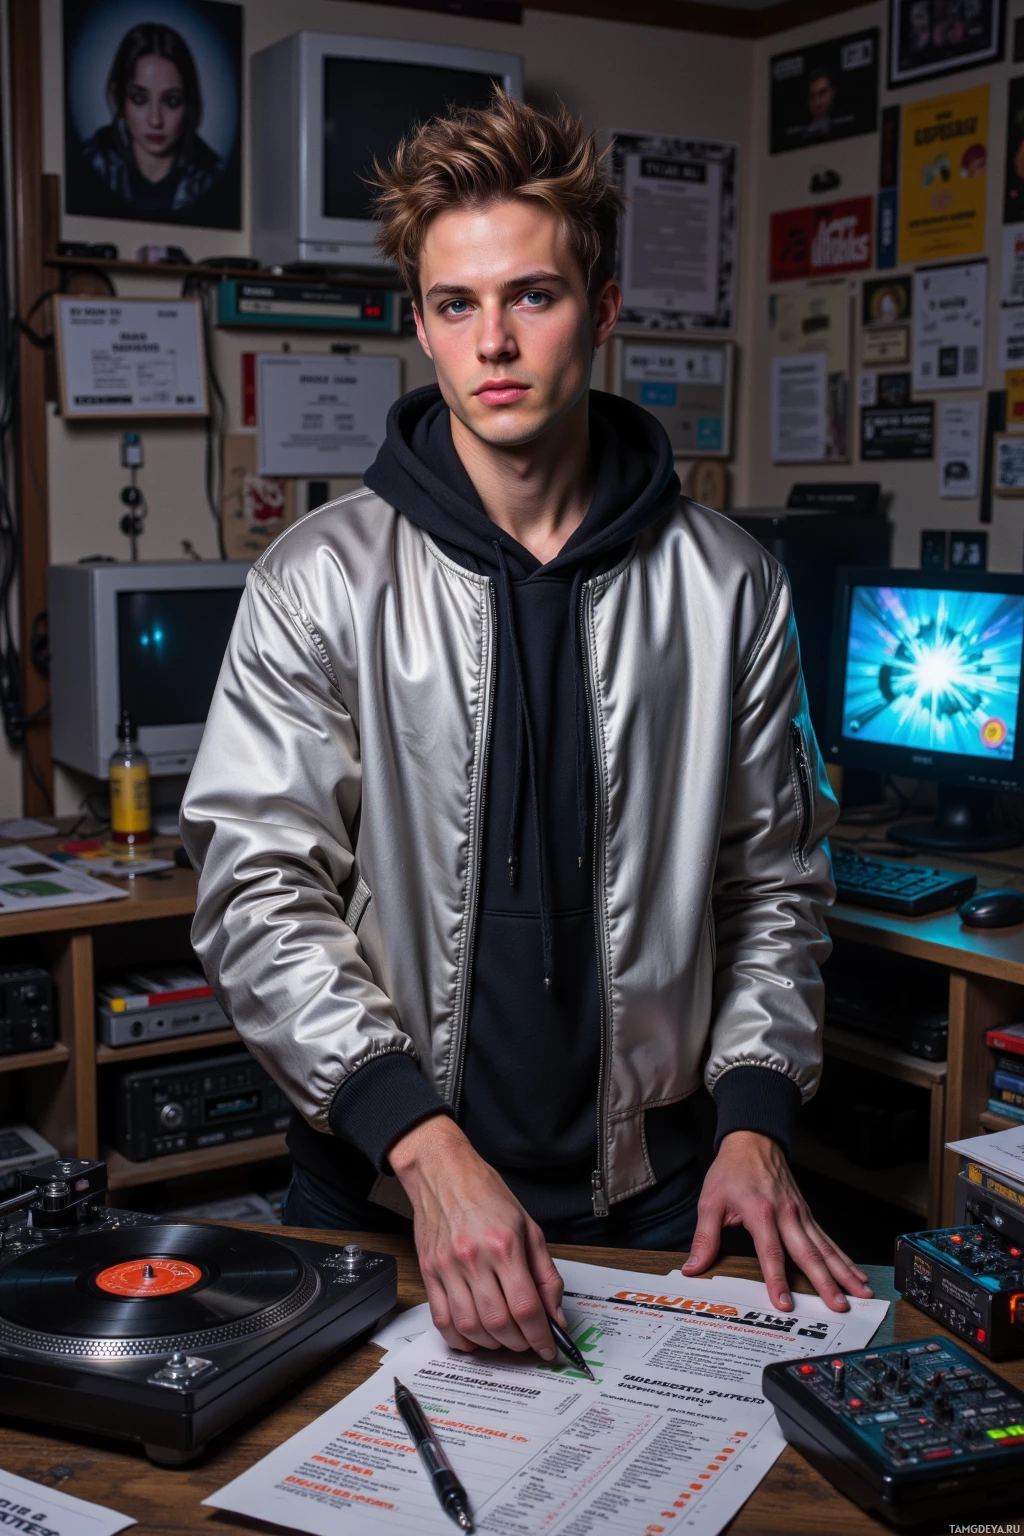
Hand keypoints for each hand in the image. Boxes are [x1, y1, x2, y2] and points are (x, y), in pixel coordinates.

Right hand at [389, 1115, 563, 1355]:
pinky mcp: (428, 1272)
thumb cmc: (486, 1194)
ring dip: (491, 1344)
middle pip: (498, 1322)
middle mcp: (473, 1258)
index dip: (540, 1336)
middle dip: (519, 1343)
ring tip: (504, 1339)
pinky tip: (475, 1338)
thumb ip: (546, 1275)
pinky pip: (441, 1319)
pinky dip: (460, 1339)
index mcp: (504, 1244)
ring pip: (469, 1327)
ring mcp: (446, 1267)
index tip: (548, 1348)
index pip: (525, 1306)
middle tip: (528, 1342)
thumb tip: (555, 1315)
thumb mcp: (529, 1227)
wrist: (443, 1173)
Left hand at [680, 1130, 872, 1312]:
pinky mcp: (807, 1214)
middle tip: (838, 1305)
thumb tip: (693, 1267)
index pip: (770, 1251)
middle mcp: (786, 1214)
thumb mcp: (710, 1202)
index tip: (783, 1303)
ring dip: (843, 1272)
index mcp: (760, 1212)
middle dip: (824, 1282)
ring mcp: (800, 1214)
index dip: (777, 1279)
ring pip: (825, 1247)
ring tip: (859, 1293)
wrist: (753, 1142)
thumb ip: (704, 1238)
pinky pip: (828, 1239)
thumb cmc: (731, 1171)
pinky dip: (844, 1258)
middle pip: (808, 1252)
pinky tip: (856, 1273)